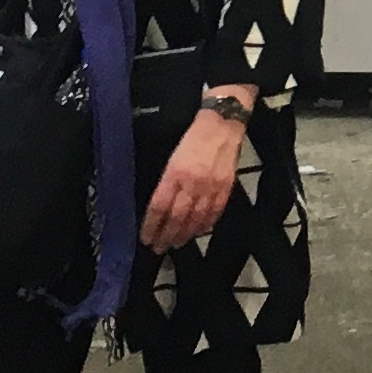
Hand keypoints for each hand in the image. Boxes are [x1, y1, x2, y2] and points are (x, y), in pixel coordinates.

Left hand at [139, 106, 247, 252]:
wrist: (222, 124)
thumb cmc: (193, 138)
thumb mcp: (172, 157)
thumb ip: (167, 181)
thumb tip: (159, 207)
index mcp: (174, 172)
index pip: (159, 206)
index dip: (151, 225)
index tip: (146, 237)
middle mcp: (192, 182)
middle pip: (176, 217)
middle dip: (166, 236)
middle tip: (159, 248)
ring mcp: (211, 186)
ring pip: (196, 218)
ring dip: (185, 234)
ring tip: (176, 244)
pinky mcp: (226, 186)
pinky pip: (215, 212)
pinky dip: (206, 225)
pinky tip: (199, 232)